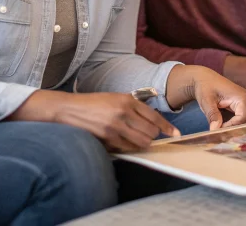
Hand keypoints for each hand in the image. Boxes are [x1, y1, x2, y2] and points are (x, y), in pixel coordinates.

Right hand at [8, 90, 179, 151]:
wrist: (69, 109)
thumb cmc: (94, 103)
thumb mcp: (116, 98)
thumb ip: (134, 107)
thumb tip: (152, 121)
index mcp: (127, 100)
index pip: (154, 116)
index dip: (167, 127)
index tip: (176, 134)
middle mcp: (123, 113)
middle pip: (150, 132)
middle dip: (153, 137)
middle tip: (149, 136)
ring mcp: (114, 127)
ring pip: (141, 143)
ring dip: (142, 144)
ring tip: (136, 139)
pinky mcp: (106, 139)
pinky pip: (126, 148)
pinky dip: (129, 148)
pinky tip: (123, 142)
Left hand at [165, 65, 245, 129]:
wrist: (205, 79)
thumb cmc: (205, 87)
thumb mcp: (206, 101)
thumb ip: (212, 115)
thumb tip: (215, 130)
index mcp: (243, 98)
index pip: (243, 119)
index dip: (231, 127)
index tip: (218, 130)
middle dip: (237, 130)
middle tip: (222, 134)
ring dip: (238, 128)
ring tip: (223, 131)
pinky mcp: (245, 107)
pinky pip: (245, 119)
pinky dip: (237, 125)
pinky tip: (225, 127)